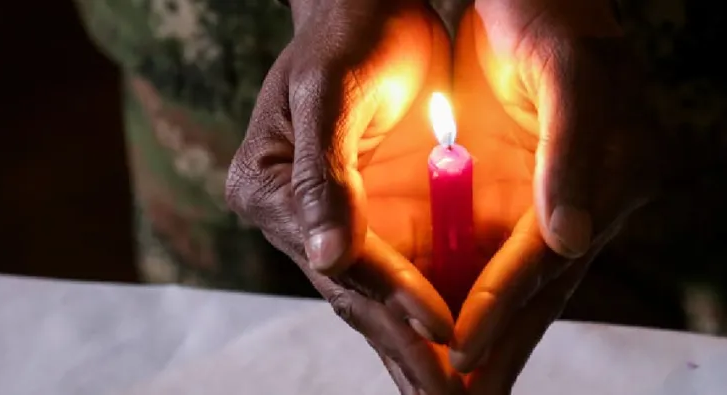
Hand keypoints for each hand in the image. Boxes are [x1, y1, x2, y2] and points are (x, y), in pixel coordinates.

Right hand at [226, 1, 463, 392]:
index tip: (445, 333)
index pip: (341, 257)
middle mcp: (294, 218)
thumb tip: (323, 258)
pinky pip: (400, 278)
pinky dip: (426, 318)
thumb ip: (324, 175)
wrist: (368, 5)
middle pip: (355, 295)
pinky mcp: (368, 221)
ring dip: (416, 352)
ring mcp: (331, 225)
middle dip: (406, 351)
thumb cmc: (350, 32)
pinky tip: (457, 355)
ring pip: (377, 300)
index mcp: (268, 188)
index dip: (395, 296)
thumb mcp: (331, 90)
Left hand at [450, 1, 665, 391]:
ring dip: (494, 338)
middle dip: (500, 347)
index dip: (501, 306)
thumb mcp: (569, 72)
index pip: (543, 258)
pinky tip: (461, 333)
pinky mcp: (534, 194)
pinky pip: (506, 259)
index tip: (462, 352)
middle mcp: (591, 203)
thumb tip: (571, 238)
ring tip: (464, 390)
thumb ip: (572, 155)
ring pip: (523, 286)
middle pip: (538, 290)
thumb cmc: (554, 15)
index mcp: (611, 178)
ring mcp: (564, 203)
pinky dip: (484, 300)